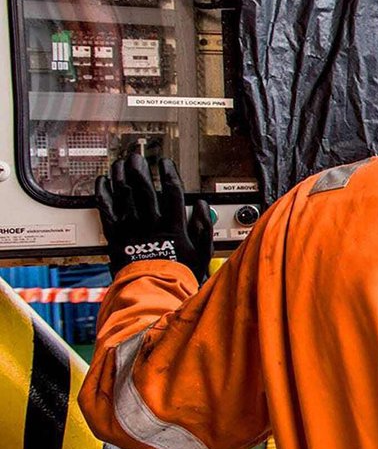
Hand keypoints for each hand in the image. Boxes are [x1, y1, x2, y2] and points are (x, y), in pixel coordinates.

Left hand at [95, 144, 213, 280]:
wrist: (154, 292)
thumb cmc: (180, 275)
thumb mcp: (203, 253)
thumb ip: (204, 227)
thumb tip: (201, 206)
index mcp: (174, 224)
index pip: (172, 191)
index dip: (168, 174)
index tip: (165, 163)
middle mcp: (152, 222)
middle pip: (144, 188)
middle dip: (140, 169)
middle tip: (137, 156)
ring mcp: (132, 229)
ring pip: (124, 196)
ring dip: (121, 176)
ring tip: (120, 163)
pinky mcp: (116, 236)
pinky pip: (107, 211)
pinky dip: (104, 195)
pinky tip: (102, 183)